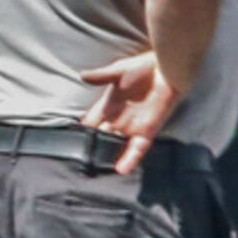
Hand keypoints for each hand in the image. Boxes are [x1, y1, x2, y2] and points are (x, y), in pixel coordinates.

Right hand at [78, 52, 184, 175]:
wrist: (166, 69)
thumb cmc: (142, 67)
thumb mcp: (119, 71)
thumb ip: (101, 77)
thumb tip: (82, 76)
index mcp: (108, 106)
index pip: (90, 123)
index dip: (82, 132)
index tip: (71, 142)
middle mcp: (118, 119)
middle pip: (101, 137)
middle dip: (92, 148)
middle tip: (82, 161)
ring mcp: (132, 127)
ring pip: (116, 146)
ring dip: (108, 156)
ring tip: (97, 169)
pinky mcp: (147, 131)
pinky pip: (137, 149)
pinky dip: (129, 159)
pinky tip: (120, 169)